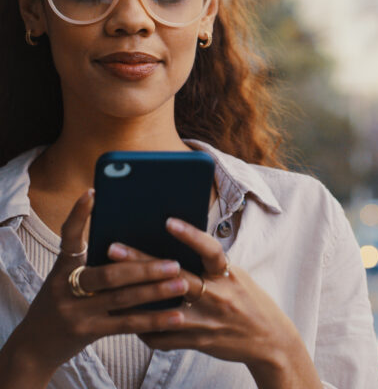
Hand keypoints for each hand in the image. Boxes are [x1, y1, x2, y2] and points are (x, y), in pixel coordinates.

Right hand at [10, 190, 187, 374]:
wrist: (34, 345)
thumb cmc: (63, 300)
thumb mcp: (69, 277)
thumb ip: (95, 259)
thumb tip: (137, 237)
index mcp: (63, 266)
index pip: (69, 237)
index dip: (79, 215)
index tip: (93, 192)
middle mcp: (66, 287)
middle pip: (109, 274)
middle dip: (145, 268)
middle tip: (174, 262)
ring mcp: (76, 312)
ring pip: (122, 299)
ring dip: (156, 291)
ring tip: (182, 284)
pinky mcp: (88, 332)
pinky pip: (126, 324)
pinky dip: (153, 320)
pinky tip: (176, 316)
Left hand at [108, 218, 321, 387]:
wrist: (269, 339)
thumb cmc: (249, 300)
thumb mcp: (236, 276)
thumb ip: (211, 265)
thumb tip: (178, 248)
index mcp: (228, 274)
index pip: (209, 250)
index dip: (190, 236)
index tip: (168, 222)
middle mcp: (218, 295)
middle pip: (175, 278)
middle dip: (142, 262)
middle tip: (114, 248)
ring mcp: (207, 321)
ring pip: (162, 310)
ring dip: (134, 299)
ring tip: (109, 288)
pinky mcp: (198, 342)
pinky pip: (164, 337)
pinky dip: (146, 329)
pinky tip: (129, 321)